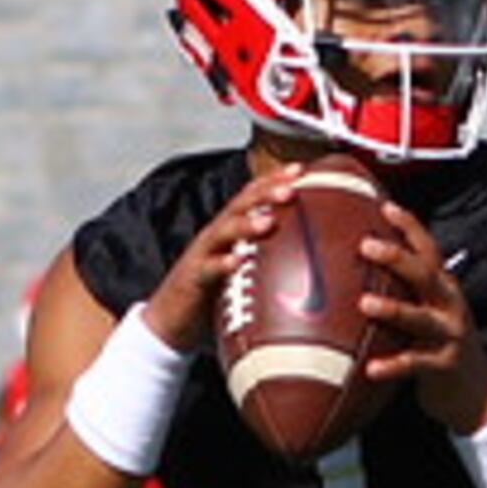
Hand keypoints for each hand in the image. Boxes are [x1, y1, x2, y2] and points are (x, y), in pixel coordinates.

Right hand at [142, 162, 310, 353]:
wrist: (171, 318)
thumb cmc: (216, 292)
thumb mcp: (245, 268)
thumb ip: (271, 258)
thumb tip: (314, 261)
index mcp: (232, 229)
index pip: (252, 196)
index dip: (273, 180)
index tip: (301, 169)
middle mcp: (217, 235)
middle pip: (240, 205)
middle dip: (265, 194)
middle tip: (291, 189)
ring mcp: (203, 255)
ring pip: (224, 232)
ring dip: (247, 225)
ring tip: (269, 221)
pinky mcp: (194, 279)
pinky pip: (209, 269)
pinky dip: (224, 263)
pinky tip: (238, 260)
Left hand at [356, 200, 486, 433]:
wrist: (479, 393)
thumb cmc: (442, 346)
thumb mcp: (431, 313)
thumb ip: (407, 293)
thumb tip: (361, 275)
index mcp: (445, 289)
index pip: (429, 250)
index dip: (409, 227)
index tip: (384, 206)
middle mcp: (450, 306)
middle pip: (425, 275)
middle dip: (397, 258)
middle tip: (366, 245)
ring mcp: (450, 335)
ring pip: (420, 317)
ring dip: (392, 309)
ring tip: (364, 303)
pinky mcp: (445, 366)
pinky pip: (416, 364)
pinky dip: (393, 365)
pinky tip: (370, 369)